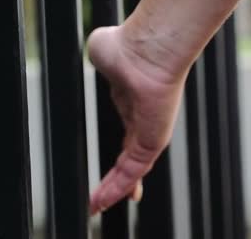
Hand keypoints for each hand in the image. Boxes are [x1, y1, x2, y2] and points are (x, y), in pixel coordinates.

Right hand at [86, 26, 185, 214]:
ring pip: (132, 170)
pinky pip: (133, 170)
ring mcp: (149, 131)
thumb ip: (104, 60)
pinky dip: (117, 188)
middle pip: (131, 158)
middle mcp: (141, 119)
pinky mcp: (152, 141)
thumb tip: (101, 49)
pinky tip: (101, 201)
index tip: (107, 174)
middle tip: (102, 198)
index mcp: (130, 101)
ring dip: (114, 190)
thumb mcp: (105, 54)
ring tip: (97, 206)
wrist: (146, 47)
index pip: (126, 134)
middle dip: (118, 180)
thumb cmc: (127, 44)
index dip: (116, 154)